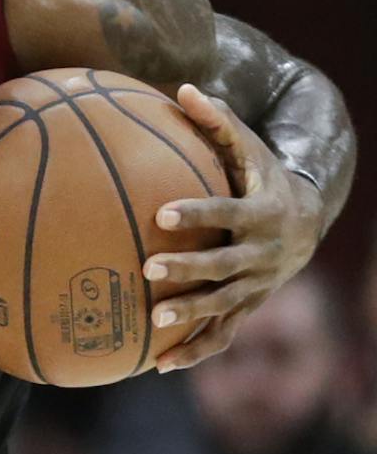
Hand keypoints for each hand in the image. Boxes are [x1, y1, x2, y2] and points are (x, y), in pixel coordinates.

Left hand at [144, 85, 322, 370]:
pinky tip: (158, 366)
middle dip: (189, 269)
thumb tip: (181, 88)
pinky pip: (224, 335)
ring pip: (224, 305)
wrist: (305, 219)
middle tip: (148, 270)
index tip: (160, 213)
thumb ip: (216, 122)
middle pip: (224, 265)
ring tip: (152, 323)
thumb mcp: (248, 148)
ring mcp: (258, 285)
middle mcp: (262, 253)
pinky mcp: (249, 307)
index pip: (227, 212)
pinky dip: (195, 351)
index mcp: (261, 212)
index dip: (197, 213)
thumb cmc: (263, 176)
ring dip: (191, 316)